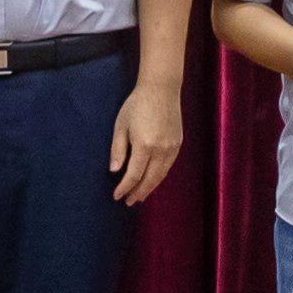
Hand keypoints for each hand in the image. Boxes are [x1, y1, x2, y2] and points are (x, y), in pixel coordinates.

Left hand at [109, 79, 184, 204]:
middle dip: (138, 193)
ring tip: (140, 196)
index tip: (116, 196)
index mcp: (144, 145)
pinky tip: (152, 180)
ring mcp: (171, 148)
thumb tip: (114, 171)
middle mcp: (160, 150)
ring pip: (161, 175)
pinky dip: (159, 176)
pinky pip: (168, 166)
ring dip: (150, 188)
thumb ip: (118, 149)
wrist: (161, 89)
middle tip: (129, 202)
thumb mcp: (121, 125)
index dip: (124, 188)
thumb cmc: (137, 104)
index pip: (133, 175)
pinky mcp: (178, 144)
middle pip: (149, 180)